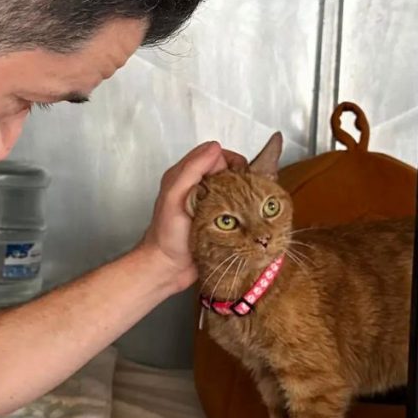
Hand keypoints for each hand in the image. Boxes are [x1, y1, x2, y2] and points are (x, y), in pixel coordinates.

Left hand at [139, 141, 246, 290]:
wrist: (167, 269)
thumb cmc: (167, 236)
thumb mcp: (174, 198)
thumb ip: (191, 171)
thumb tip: (215, 148)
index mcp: (184, 176)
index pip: (216, 155)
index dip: (230, 163)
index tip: (238, 178)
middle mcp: (198, 187)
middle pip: (228, 171)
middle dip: (240, 179)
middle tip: (246, 196)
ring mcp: (209, 204)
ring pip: (234, 189)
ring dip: (244, 195)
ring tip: (250, 207)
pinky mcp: (218, 220)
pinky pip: (236, 207)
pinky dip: (244, 209)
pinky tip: (248, 217)